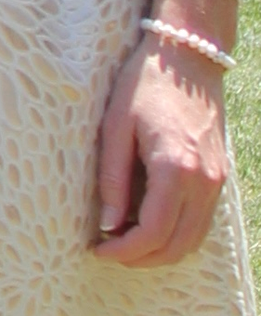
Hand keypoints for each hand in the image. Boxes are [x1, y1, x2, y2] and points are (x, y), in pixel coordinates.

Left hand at [94, 33, 228, 264]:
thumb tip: (108, 225)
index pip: (153, 233)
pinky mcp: (220, 176)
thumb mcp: (115, 128)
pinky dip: (176, 235)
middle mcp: (204, 180)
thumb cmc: (146, 86)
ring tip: (124, 238)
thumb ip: (112, 180)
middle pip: (176, 246)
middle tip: (107, 249)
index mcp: (175, 168)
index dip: (123, 251)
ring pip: (193, 240)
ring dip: (159, 250)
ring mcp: (217, 180)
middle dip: (140, 258)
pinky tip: (148, 224)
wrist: (188, 57)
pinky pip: (201, 222)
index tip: (96, 249)